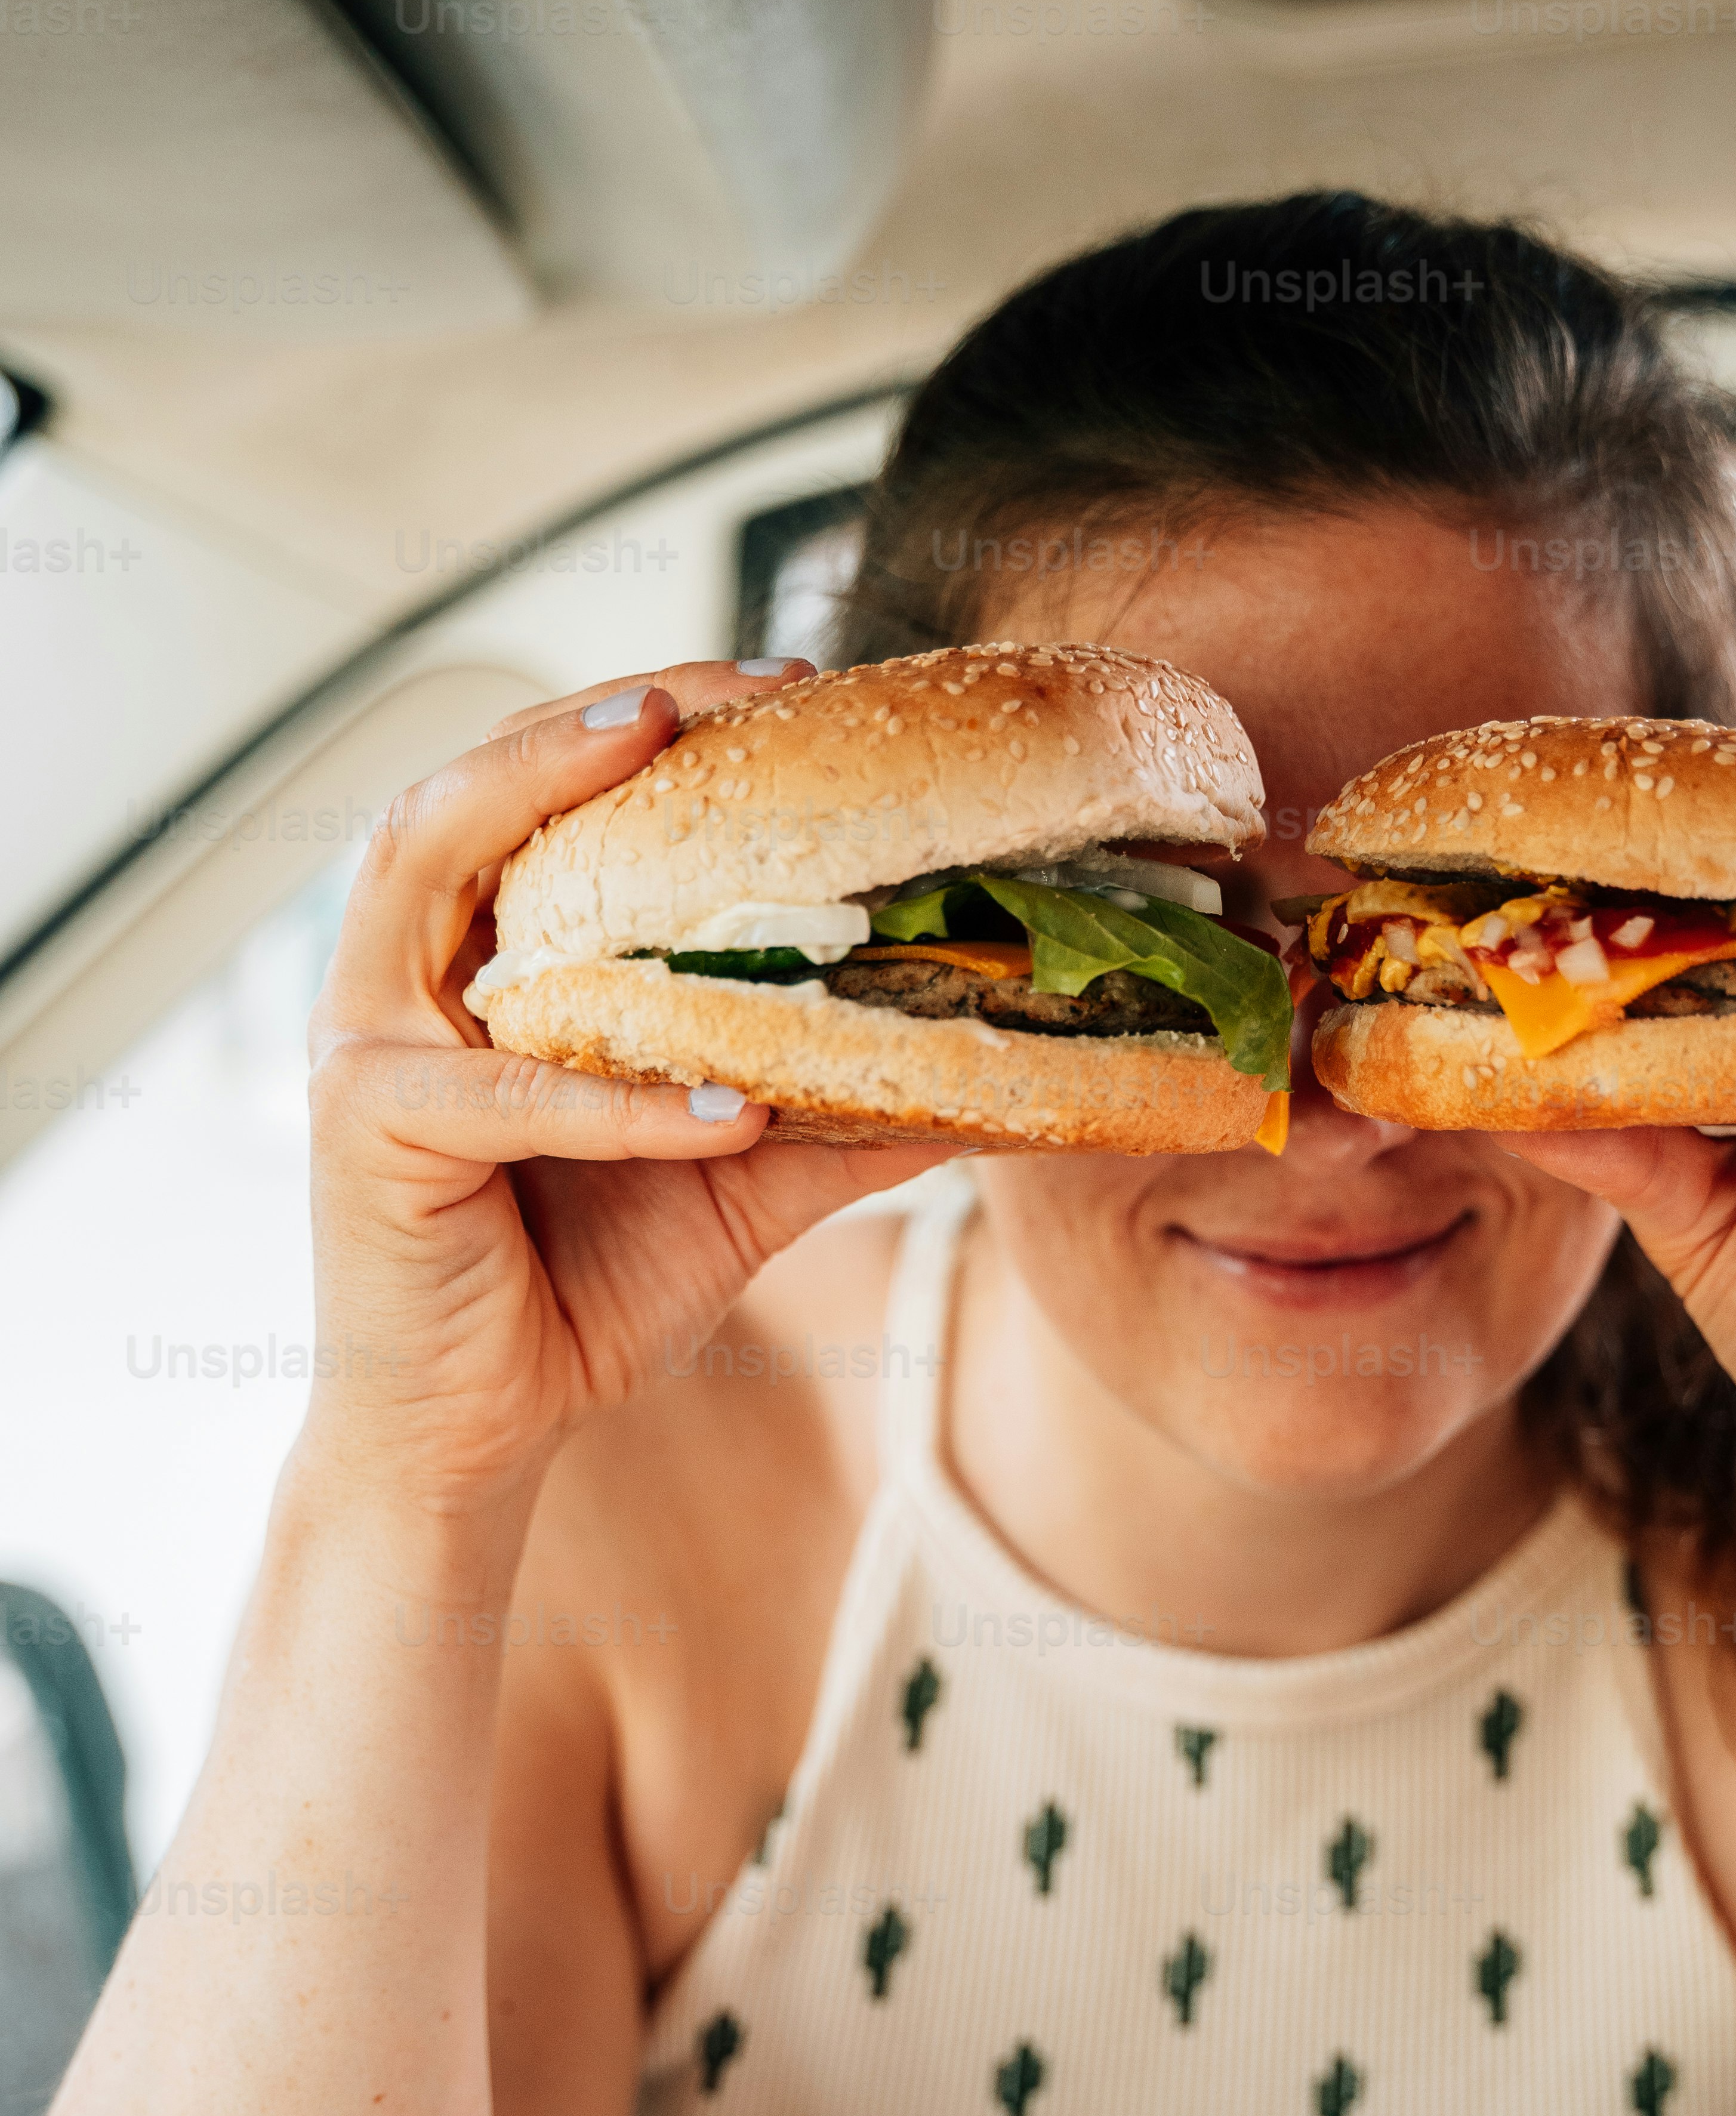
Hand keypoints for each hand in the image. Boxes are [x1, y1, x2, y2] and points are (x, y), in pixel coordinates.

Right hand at [302, 660, 939, 1514]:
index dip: (643, 716)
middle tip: (724, 691)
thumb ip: (836, 1110)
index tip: (777, 685)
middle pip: (474, 790)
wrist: (487, 1430)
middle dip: (590, 717)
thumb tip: (992, 1065)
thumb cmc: (585, 1287)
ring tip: (660, 758)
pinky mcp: (365, 1132)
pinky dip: (616, 1098)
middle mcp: (401, 976)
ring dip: (542, 799)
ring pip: (435, 871)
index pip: (541, 794)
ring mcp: (364, 1043)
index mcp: (477, 962)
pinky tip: (724, 1107)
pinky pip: (508, 1093)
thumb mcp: (737, 1178)